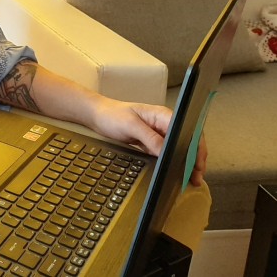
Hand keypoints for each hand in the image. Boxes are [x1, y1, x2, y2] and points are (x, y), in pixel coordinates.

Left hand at [89, 98, 207, 185]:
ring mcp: (158, 134)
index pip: (188, 132)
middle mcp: (164, 124)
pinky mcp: (150, 142)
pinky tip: (173, 173)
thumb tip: (166, 153)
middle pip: (186, 142)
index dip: (196, 149)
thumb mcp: (131, 125)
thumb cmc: (112, 115)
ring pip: (177, 150)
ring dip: (184, 163)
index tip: (197, 165)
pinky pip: (165, 154)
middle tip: (196, 178)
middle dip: (194, 160)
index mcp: (163, 116)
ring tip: (189, 179)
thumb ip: (150, 138)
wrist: (97, 116)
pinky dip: (171, 163)